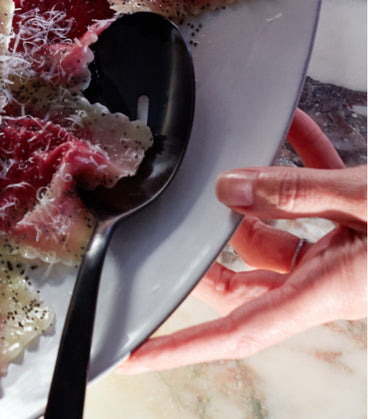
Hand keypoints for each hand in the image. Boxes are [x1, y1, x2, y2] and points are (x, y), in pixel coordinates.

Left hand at [121, 109, 366, 372]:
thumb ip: (294, 192)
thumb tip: (228, 185)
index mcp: (328, 291)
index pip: (238, 329)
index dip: (181, 346)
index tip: (132, 353)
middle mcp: (331, 277)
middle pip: (248, 266)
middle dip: (216, 235)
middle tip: (184, 204)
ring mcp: (348, 250)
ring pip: (280, 220)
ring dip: (264, 181)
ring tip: (245, 141)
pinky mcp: (363, 223)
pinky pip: (320, 194)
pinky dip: (306, 159)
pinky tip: (294, 123)